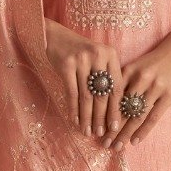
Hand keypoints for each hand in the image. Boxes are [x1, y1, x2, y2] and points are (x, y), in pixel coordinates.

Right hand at [43, 19, 126, 139]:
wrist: (53, 36)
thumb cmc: (78, 52)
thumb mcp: (96, 59)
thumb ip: (106, 77)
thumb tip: (111, 112)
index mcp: (110, 54)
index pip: (117, 87)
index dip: (117, 109)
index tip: (116, 127)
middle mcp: (98, 56)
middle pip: (103, 94)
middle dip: (102, 117)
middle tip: (101, 134)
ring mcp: (81, 60)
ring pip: (87, 96)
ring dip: (88, 117)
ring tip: (88, 132)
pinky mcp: (66, 65)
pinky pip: (72, 93)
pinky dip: (74, 110)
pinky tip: (75, 121)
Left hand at [101, 31, 170, 151]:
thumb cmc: (156, 60)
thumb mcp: (136, 65)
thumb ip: (123, 81)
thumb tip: (105, 103)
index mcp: (129, 70)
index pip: (111, 97)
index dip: (101, 114)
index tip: (94, 128)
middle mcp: (141, 78)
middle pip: (121, 108)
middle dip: (111, 128)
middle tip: (102, 143)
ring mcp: (156, 87)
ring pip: (136, 115)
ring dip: (125, 134)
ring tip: (116, 147)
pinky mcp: (169, 95)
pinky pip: (153, 117)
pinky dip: (143, 131)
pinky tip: (135, 141)